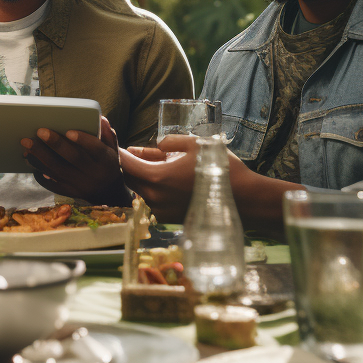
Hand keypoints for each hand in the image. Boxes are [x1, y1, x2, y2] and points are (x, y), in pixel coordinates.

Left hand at [21, 116, 126, 204]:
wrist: (108, 193)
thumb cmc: (107, 163)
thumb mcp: (112, 148)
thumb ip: (106, 133)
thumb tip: (99, 118)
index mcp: (106, 160)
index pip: (96, 149)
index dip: (83, 140)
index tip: (69, 131)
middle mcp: (93, 173)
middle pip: (73, 158)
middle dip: (55, 144)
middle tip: (40, 131)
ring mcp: (80, 185)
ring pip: (58, 170)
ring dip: (40, 157)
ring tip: (26, 144)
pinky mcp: (69, 192)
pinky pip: (51, 184)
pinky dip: (39, 172)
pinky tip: (30, 160)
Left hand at [120, 134, 260, 223]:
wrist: (245, 200)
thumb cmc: (220, 169)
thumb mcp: (194, 145)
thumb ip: (170, 142)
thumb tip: (156, 145)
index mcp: (157, 178)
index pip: (126, 165)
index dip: (120, 152)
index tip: (118, 144)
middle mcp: (155, 198)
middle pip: (131, 180)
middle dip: (130, 165)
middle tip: (134, 152)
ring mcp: (162, 212)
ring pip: (143, 191)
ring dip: (145, 177)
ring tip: (159, 162)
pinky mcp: (171, 220)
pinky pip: (155, 201)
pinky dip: (156, 189)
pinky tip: (170, 179)